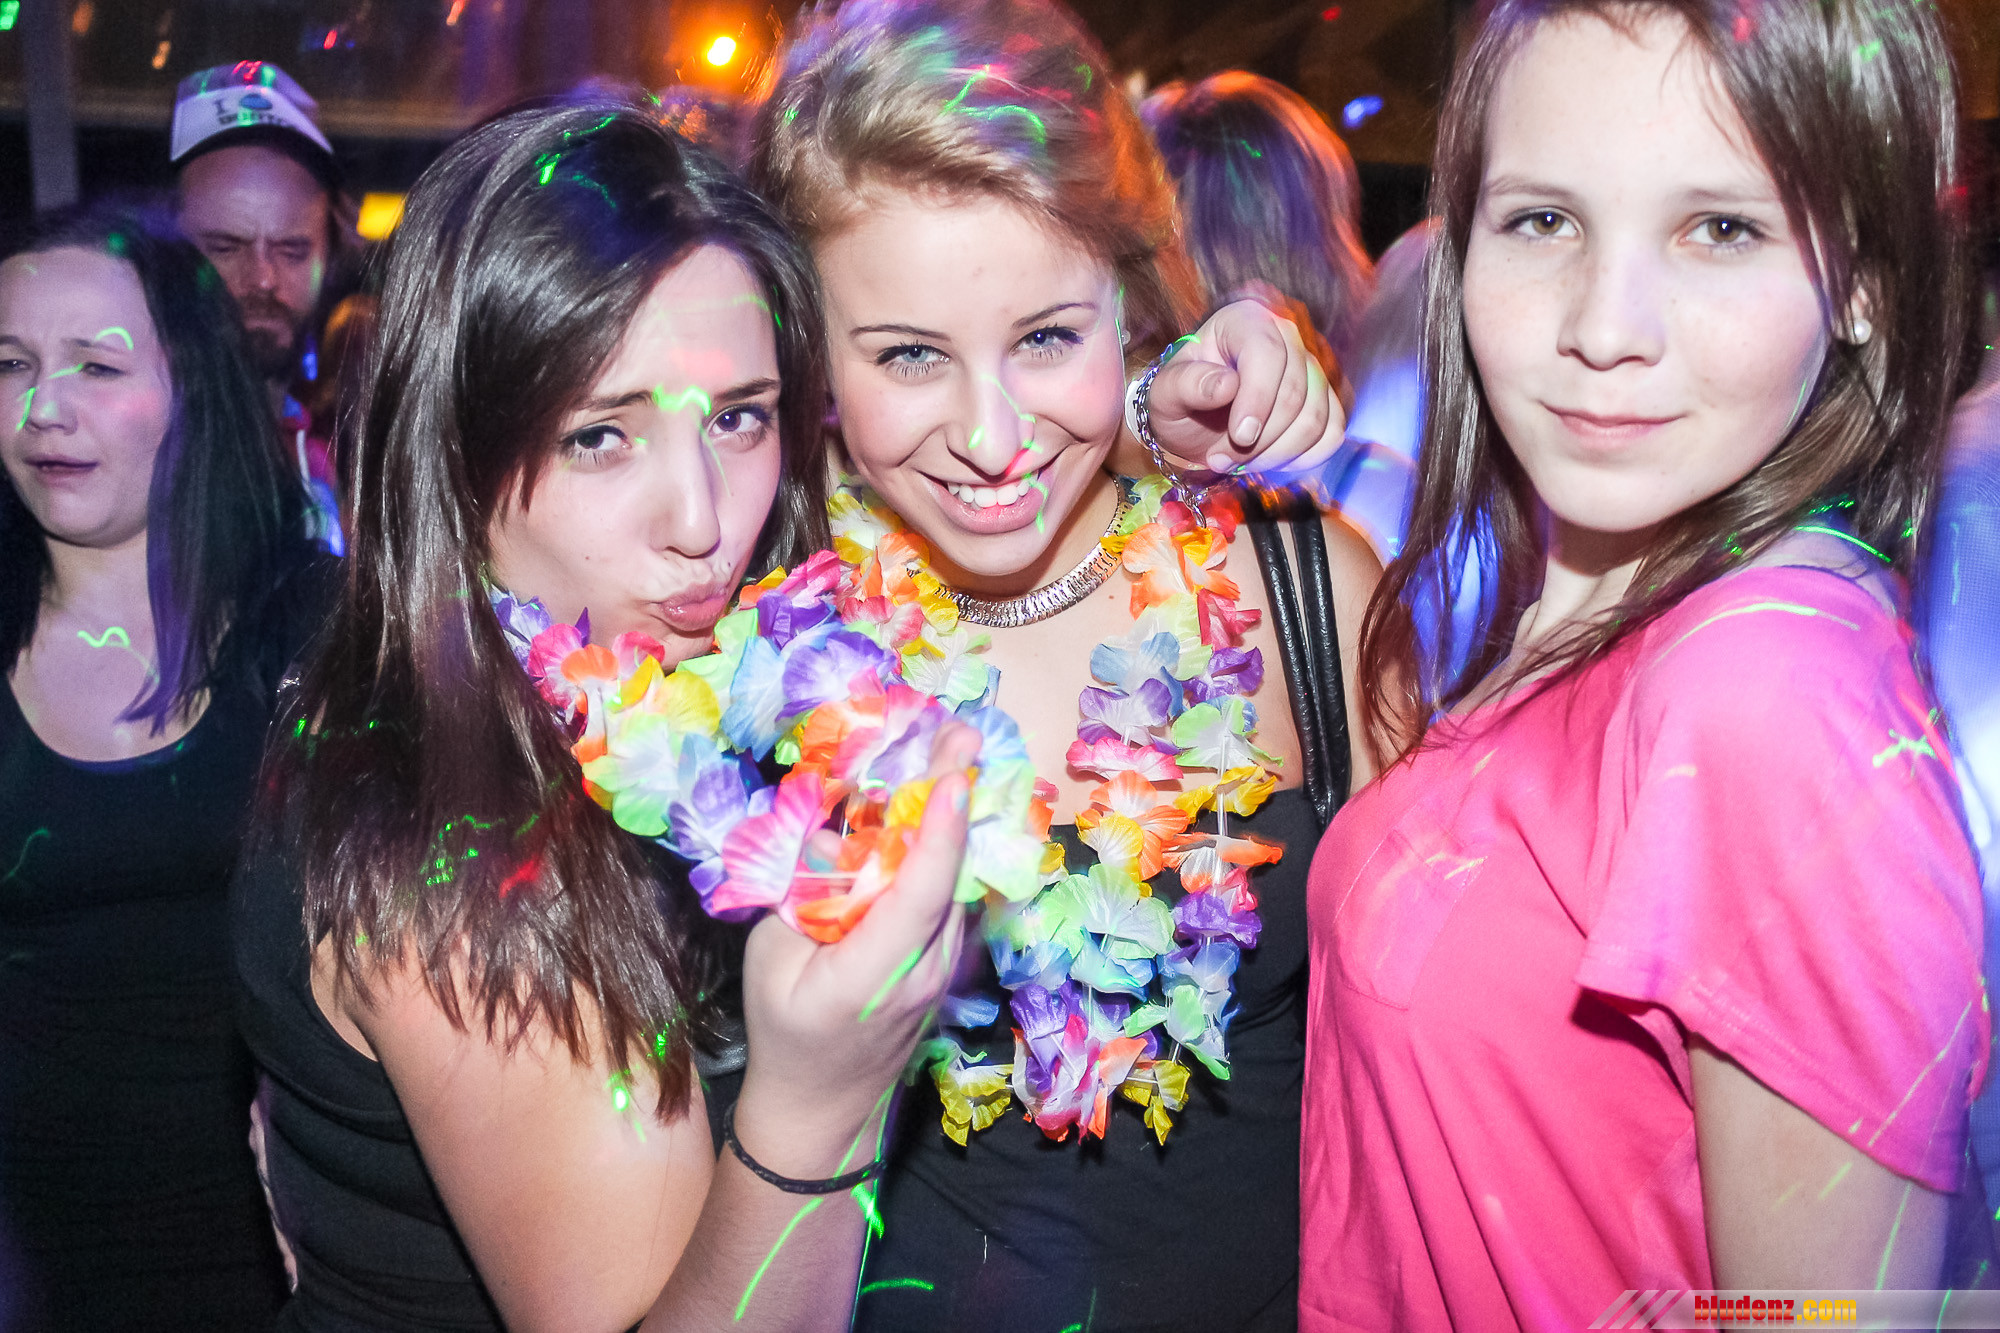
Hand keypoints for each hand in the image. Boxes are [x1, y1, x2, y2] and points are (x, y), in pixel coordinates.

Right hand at [733, 722, 980, 1174]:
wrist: (823, 1109)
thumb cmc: (786, 1033)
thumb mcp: (770, 959)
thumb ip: (800, 894)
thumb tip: (831, 833)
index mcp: (875, 973)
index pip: (920, 894)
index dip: (939, 831)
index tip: (955, 774)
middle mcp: (925, 968)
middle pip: (951, 873)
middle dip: (957, 796)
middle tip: (961, 729)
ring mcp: (944, 967)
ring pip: (957, 879)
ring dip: (953, 813)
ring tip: (950, 744)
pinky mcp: (947, 960)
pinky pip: (950, 894)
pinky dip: (943, 845)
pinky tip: (933, 799)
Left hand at [1141, 297, 1344, 479]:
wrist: (1195, 423)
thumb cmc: (1180, 401)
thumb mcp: (1166, 394)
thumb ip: (1188, 385)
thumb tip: (1226, 385)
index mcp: (1245, 320)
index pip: (1267, 353)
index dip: (1258, 398)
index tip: (1239, 436)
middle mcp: (1286, 336)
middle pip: (1295, 392)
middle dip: (1260, 438)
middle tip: (1220, 459)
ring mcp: (1312, 368)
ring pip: (1315, 418)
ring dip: (1276, 453)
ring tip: (1237, 462)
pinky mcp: (1327, 402)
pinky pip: (1331, 435)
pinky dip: (1302, 458)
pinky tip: (1269, 461)